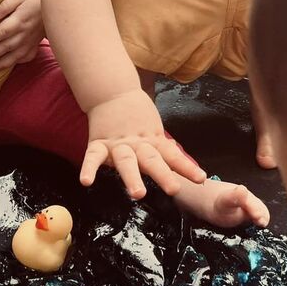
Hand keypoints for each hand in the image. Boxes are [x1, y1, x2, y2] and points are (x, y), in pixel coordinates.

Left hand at [0, 0, 43, 70]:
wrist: (54, 3)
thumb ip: (5, 5)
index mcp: (19, 21)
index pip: (1, 33)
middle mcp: (25, 34)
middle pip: (5, 47)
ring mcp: (31, 41)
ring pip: (15, 56)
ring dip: (1, 64)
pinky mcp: (35, 44)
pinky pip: (26, 57)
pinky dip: (16, 63)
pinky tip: (8, 65)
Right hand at [82, 89, 206, 198]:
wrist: (112, 91)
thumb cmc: (136, 114)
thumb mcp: (154, 130)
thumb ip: (163, 149)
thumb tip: (181, 166)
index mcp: (153, 141)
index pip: (172, 155)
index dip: (187, 167)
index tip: (200, 178)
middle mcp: (137, 144)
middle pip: (152, 160)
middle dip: (162, 175)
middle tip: (174, 189)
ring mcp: (118, 144)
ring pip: (126, 161)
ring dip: (132, 177)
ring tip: (138, 194)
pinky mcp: (98, 143)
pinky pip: (93, 157)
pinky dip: (89, 168)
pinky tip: (86, 182)